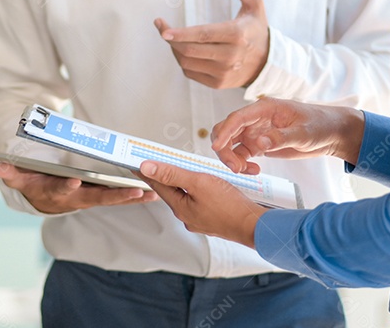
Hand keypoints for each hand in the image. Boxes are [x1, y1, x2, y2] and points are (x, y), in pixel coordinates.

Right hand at [0, 163, 157, 213]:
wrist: (44, 200)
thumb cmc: (34, 184)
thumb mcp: (19, 179)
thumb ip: (10, 173)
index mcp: (56, 192)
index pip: (61, 190)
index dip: (67, 187)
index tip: (74, 181)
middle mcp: (76, 198)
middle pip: (97, 198)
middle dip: (116, 196)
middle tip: (133, 192)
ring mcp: (90, 199)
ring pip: (113, 199)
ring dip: (132, 198)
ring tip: (152, 194)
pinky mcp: (101, 197)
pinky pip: (120, 197)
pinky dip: (136, 196)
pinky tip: (153, 193)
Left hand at [136, 161, 267, 247]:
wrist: (253, 226)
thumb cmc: (229, 206)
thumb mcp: (198, 183)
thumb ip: (172, 174)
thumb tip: (148, 168)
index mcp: (180, 208)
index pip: (158, 185)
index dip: (147, 172)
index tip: (136, 164)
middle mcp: (188, 216)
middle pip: (172, 191)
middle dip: (165, 176)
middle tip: (158, 163)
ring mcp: (201, 219)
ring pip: (187, 196)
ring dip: (184, 183)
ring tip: (183, 171)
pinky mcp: (213, 219)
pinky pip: (201, 201)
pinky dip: (199, 191)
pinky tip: (207, 185)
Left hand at [155, 0, 268, 88]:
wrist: (267, 63)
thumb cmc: (257, 29)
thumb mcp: (255, 6)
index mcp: (237, 35)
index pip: (203, 35)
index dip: (181, 33)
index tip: (163, 30)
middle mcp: (230, 56)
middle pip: (189, 50)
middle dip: (171, 39)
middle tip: (161, 27)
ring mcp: (223, 73)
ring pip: (186, 62)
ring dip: (175, 49)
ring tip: (173, 37)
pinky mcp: (218, 83)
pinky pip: (190, 72)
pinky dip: (183, 61)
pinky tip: (184, 50)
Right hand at [211, 98, 366, 173]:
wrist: (332, 133)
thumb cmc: (320, 124)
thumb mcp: (303, 132)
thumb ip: (280, 138)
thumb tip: (259, 143)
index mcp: (264, 109)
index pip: (236, 119)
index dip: (224, 133)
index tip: (217, 147)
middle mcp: (256, 120)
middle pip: (227, 131)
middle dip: (224, 149)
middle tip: (236, 167)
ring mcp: (256, 132)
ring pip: (231, 144)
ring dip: (232, 159)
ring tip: (246, 171)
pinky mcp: (259, 145)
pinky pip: (241, 155)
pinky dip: (242, 164)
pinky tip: (254, 171)